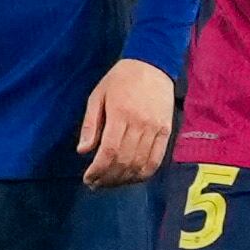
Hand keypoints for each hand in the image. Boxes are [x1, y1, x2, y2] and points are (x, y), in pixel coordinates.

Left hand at [77, 57, 174, 186]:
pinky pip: (157, 159)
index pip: (109, 151)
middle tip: (96, 185)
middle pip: (124, 161)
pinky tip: (132, 178)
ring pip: (141, 164)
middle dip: (108, 178)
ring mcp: (156, 129)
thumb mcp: (97, 96)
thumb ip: (90, 125)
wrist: (152, 65)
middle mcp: (140, 124)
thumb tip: (83, 151)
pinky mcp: (167, 132)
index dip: (98, 170)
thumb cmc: (119, 79)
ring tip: (110, 183)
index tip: (88, 178)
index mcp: (120, 114)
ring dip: (125, 179)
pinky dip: (144, 173)